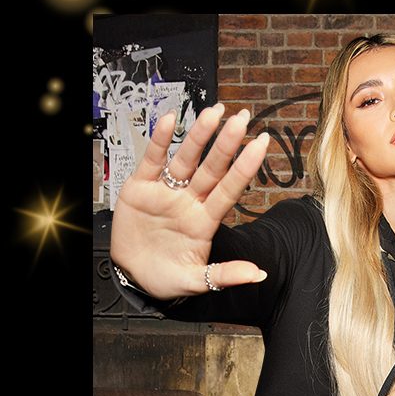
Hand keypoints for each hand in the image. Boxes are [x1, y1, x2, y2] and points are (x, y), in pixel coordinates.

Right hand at [110, 104, 269, 299]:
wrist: (132, 276)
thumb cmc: (166, 278)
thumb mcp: (196, 281)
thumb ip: (224, 276)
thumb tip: (258, 274)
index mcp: (205, 221)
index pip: (229, 189)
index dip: (245, 167)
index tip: (262, 145)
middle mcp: (189, 201)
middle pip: (212, 168)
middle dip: (227, 144)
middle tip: (242, 119)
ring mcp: (166, 192)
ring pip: (186, 159)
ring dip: (199, 136)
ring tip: (214, 113)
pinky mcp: (141, 187)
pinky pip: (152, 159)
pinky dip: (159, 140)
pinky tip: (169, 119)